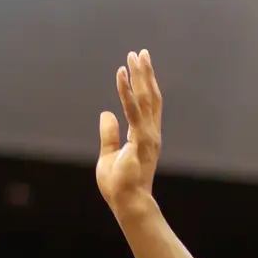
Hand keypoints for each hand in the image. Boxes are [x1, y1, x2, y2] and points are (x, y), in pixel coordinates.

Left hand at [96, 50, 162, 205]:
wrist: (127, 204)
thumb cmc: (119, 185)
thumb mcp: (109, 155)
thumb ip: (109, 134)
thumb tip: (106, 114)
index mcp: (145, 136)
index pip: (148, 104)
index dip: (145, 84)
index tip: (139, 65)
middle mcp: (151, 133)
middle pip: (151, 97)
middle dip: (146, 74)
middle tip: (141, 53)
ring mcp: (148, 136)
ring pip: (147, 99)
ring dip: (141, 76)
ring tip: (135, 57)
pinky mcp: (141, 141)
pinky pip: (133, 111)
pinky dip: (127, 91)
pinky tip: (122, 76)